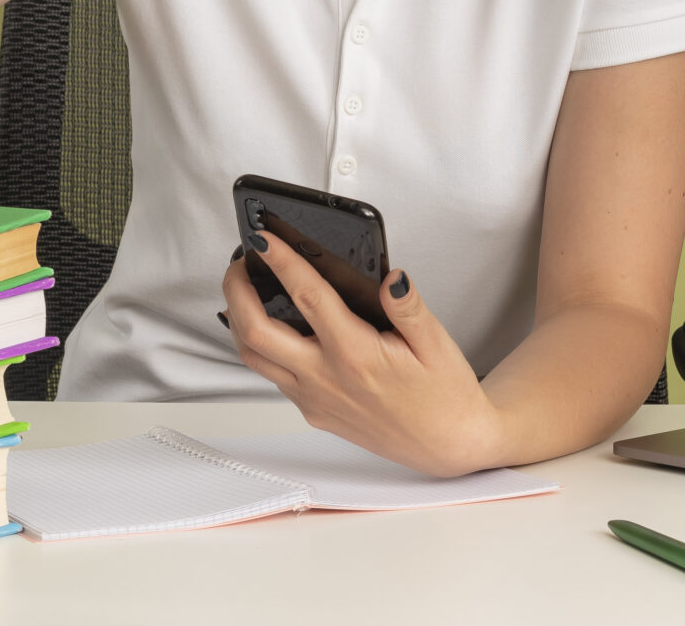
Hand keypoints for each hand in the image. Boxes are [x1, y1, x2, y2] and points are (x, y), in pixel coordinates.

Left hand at [221, 236, 505, 477]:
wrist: (447, 446)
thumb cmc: (443, 396)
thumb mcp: (437, 343)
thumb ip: (409, 307)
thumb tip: (390, 276)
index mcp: (355, 355)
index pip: (307, 296)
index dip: (282, 261)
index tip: (265, 238)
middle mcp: (326, 379)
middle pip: (256, 331)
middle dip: (237, 290)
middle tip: (241, 260)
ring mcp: (314, 399)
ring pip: (253, 358)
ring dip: (238, 319)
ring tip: (245, 289)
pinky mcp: (314, 412)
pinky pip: (273, 377)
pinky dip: (259, 346)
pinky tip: (271, 327)